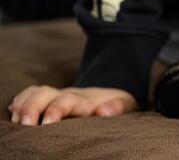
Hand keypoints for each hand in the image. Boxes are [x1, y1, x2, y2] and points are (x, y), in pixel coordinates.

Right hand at [8, 86, 137, 124]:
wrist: (114, 95)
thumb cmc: (118, 105)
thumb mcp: (126, 105)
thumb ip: (117, 107)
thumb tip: (102, 111)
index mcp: (85, 100)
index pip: (67, 100)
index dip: (55, 110)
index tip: (47, 123)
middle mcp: (67, 96)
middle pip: (44, 93)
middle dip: (32, 107)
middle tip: (25, 125)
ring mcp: (56, 97)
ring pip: (35, 93)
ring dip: (23, 104)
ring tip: (15, 120)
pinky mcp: (49, 100)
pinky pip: (30, 94)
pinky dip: (20, 101)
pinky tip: (13, 111)